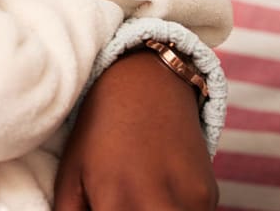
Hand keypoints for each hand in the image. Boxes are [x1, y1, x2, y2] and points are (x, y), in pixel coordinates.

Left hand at [53, 51, 217, 209]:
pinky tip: (158, 193)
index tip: (102, 210)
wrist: (146, 81)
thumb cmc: (100, 126)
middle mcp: (156, 203)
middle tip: (119, 205)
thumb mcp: (71, 170)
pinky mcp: (208, 195)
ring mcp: (189, 200)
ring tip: (137, 197)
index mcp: (115, 199)